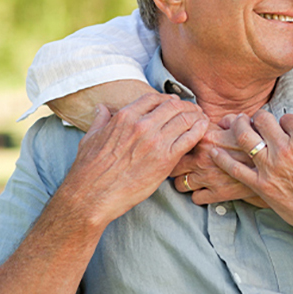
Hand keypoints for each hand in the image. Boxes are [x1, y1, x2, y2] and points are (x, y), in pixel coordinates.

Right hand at [61, 94, 208, 228]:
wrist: (91, 195)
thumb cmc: (88, 169)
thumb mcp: (90, 137)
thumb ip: (100, 120)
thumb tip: (102, 108)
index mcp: (124, 117)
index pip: (154, 98)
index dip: (168, 98)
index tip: (174, 102)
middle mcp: (141, 125)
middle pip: (173, 105)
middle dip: (186, 106)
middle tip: (193, 110)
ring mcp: (155, 142)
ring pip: (185, 119)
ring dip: (196, 116)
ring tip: (202, 118)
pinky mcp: (165, 160)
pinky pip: (190, 138)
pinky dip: (200, 130)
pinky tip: (204, 128)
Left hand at [170, 119, 265, 206]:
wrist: (274, 165)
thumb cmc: (258, 142)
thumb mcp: (244, 124)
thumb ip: (228, 120)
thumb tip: (221, 121)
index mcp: (205, 138)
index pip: (177, 140)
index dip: (177, 143)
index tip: (180, 146)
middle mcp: (202, 158)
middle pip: (173, 165)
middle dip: (175, 166)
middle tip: (180, 165)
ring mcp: (207, 178)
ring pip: (180, 184)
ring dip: (184, 182)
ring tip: (191, 178)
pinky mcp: (217, 194)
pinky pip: (195, 198)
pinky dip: (197, 195)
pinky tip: (204, 189)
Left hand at [211, 112, 292, 247]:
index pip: (286, 117)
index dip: (284, 121)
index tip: (283, 126)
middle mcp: (286, 150)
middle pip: (262, 121)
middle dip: (258, 118)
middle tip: (255, 120)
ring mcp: (271, 169)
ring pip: (245, 138)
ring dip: (237, 127)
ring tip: (233, 125)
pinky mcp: (262, 187)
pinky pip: (235, 170)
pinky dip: (222, 159)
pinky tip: (214, 153)